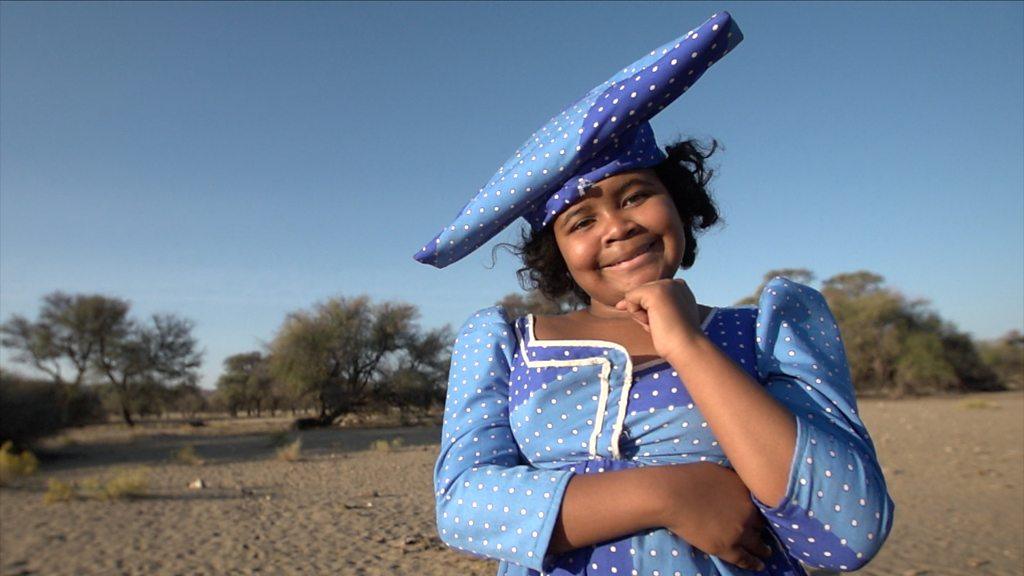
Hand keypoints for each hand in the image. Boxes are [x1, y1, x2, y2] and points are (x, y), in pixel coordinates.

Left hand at [615, 279, 701, 358]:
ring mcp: (664, 285)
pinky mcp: (654, 291)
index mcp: (679, 288)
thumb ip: (647, 307)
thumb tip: (620, 304)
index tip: (668, 323)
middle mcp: (673, 282)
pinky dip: (637, 315)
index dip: (650, 312)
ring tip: (661, 324)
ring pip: (634, 297)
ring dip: (641, 316)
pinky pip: (630, 299)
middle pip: (640, 295)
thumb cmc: (675, 340)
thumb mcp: (662, 317)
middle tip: (664, 325)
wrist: (687, 348)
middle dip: (645, 314)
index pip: (649, 296)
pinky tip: (654, 322)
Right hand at [655, 463, 772, 571]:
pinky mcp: (726, 547)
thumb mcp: (718, 470)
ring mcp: (738, 532)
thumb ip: (732, 480)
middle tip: (762, 533)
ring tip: (767, 553)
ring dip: (764, 549)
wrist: (672, 495)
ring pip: (758, 544)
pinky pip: (745, 559)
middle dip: (761, 528)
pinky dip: (754, 563)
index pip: (762, 504)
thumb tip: (736, 484)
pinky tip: (759, 565)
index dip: (760, 510)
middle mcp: (748, 512)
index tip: (761, 515)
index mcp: (746, 492)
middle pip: (761, 525)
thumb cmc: (689, 477)